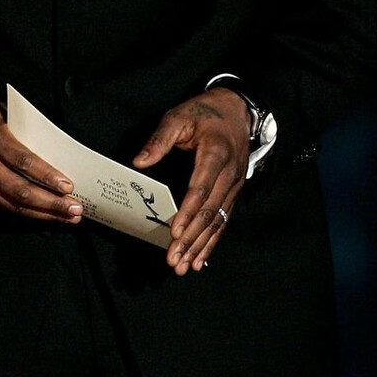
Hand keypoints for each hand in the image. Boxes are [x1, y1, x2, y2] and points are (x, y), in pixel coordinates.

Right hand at [0, 98, 81, 222]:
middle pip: (20, 190)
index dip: (47, 176)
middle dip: (51, 203)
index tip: (68, 186)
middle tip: (74, 209)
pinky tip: (45, 216)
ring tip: (66, 217)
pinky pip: (3, 209)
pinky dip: (26, 214)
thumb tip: (62, 156)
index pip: (23, 161)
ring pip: (12, 205)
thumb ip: (29, 135)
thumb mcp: (8, 116)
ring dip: (43, 214)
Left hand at [133, 86, 250, 273]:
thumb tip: (139, 162)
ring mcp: (235, 185)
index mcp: (216, 153)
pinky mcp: (234, 192)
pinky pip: (223, 220)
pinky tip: (200, 260)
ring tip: (185, 267)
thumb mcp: (179, 116)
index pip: (201, 188)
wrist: (236, 108)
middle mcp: (230, 173)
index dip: (188, 212)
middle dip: (191, 238)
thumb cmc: (203, 112)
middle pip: (210, 211)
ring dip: (201, 246)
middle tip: (174, 260)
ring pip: (218, 221)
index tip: (174, 232)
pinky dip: (212, 242)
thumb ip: (159, 139)